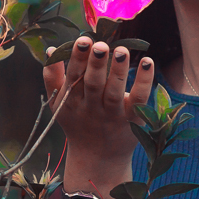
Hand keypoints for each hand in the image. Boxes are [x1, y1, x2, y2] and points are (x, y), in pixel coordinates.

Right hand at [43, 35, 155, 192]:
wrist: (98, 158)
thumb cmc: (77, 122)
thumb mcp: (58, 104)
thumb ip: (52, 77)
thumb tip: (51, 49)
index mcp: (72, 100)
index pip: (74, 77)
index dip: (77, 58)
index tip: (82, 40)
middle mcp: (91, 107)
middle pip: (93, 84)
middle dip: (95, 64)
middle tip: (100, 44)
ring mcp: (112, 114)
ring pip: (114, 92)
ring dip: (117, 71)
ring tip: (121, 50)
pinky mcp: (133, 119)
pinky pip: (139, 99)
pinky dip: (144, 81)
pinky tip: (148, 62)